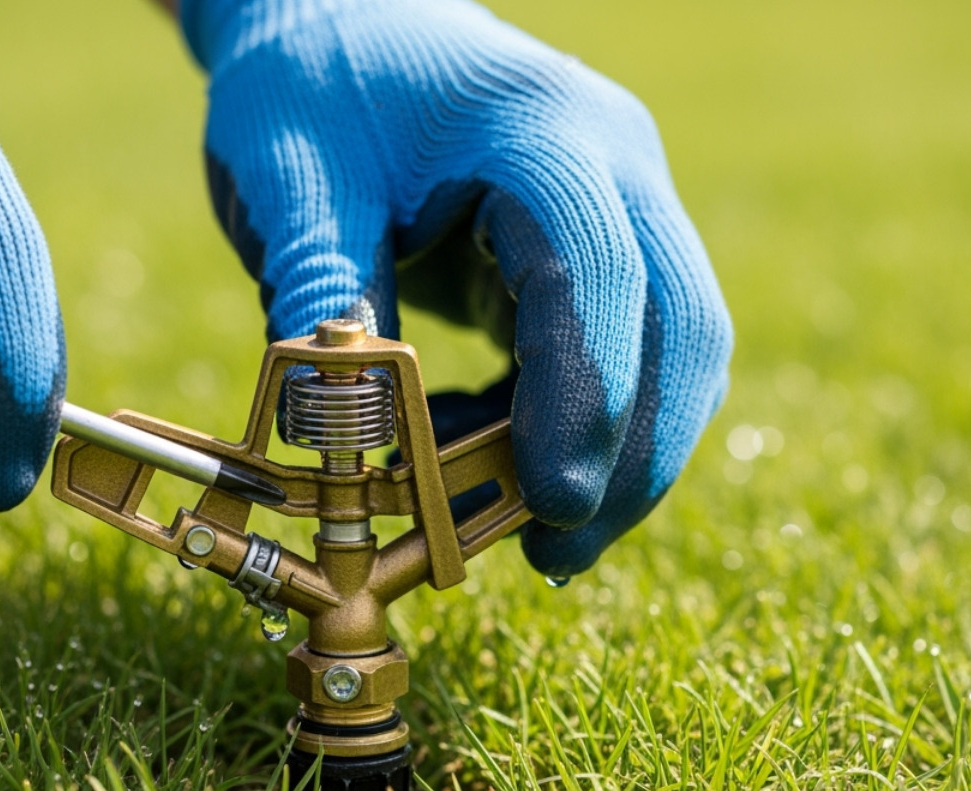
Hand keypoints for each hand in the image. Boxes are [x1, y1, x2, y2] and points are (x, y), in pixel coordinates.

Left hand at [182, 0, 731, 575]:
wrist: (340, 19)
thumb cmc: (310, 86)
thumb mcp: (290, 180)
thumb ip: (323, 295)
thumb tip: (338, 438)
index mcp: (542, 133)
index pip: (601, 277)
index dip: (587, 400)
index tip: (551, 507)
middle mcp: (613, 167)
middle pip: (680, 327)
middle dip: (634, 456)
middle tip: (561, 557)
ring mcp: (621, 206)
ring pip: (673, 350)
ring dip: (619, 455)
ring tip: (529, 538)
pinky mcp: (598, 250)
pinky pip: (623, 353)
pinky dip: (575, 425)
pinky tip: (496, 466)